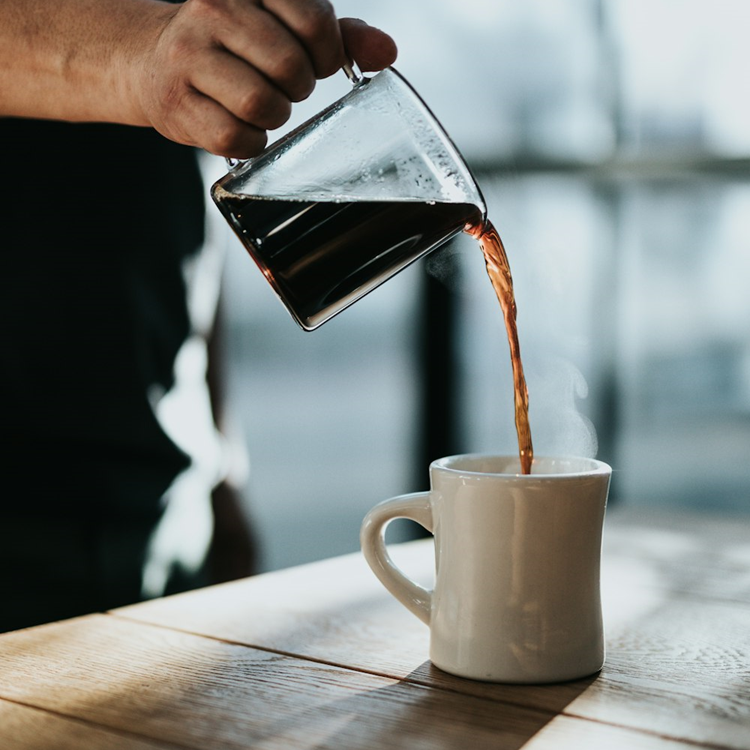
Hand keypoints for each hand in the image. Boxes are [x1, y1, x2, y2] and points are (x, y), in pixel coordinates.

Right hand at [134, 0, 397, 157]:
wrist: (155, 62)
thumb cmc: (233, 45)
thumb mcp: (283, 26)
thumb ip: (335, 34)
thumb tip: (387, 51)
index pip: (314, 21)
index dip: (328, 54)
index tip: (318, 62)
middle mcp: (213, 9)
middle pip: (289, 67)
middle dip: (299, 87)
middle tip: (286, 87)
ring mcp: (188, 56)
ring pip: (261, 104)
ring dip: (274, 116)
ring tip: (262, 105)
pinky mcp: (176, 102)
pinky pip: (235, 138)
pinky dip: (249, 142)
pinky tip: (241, 127)